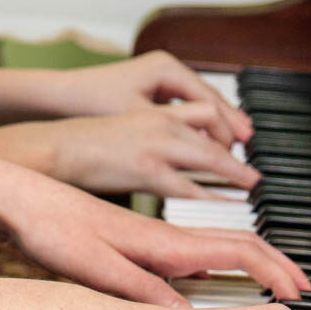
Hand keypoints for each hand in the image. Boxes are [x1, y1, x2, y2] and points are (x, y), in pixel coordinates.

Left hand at [5, 173, 309, 304]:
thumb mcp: (99, 270)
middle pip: (240, 242)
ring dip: (255, 257)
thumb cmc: (53, 229)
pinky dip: (218, 259)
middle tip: (307, 290)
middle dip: (279, 264)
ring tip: (276, 283)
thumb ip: (145, 293)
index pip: (239, 249)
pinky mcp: (136, 237)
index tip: (306, 291)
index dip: (277, 271)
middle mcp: (166, 234)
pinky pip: (194, 246)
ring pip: (219, 240)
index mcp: (164, 243)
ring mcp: (153, 233)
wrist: (19, 196)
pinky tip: (209, 279)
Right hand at [42, 108, 258, 202]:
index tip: (240, 138)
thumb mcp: (127, 124)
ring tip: (251, 184)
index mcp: (155, 108)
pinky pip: (190, 186)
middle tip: (253, 168)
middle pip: (215, 126)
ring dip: (234, 171)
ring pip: (210, 155)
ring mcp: (156, 144)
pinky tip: (226, 203)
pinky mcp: (147, 170)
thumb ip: (154, 129)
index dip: (226, 124)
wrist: (56, 147)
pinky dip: (213, 195)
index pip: (206, 106)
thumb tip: (175, 141)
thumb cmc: (85, 140)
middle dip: (237, 146)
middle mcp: (160, 120)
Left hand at [48, 51, 251, 149]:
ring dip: (215, 128)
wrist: (60, 97)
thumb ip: (178, 134)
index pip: (208, 98)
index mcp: (166, 67)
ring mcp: (159, 79)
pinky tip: (205, 145)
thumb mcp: (140, 118)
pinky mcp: (151, 92)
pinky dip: (197, 127)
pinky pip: (183, 110)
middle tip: (249, 149)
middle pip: (208, 99)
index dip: (228, 124)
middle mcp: (166, 68)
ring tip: (235, 150)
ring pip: (197, 105)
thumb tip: (211, 152)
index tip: (243, 145)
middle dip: (229, 125)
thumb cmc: (94, 101)